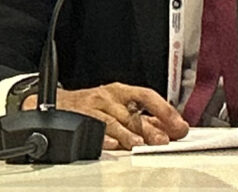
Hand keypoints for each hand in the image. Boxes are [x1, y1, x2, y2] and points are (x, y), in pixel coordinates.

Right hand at [53, 84, 187, 149]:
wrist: (59, 103)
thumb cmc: (94, 106)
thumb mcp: (119, 106)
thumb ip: (143, 119)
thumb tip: (171, 130)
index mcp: (123, 92)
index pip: (148, 97)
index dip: (164, 110)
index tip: (179, 125)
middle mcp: (110, 97)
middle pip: (133, 113)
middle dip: (149, 129)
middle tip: (163, 141)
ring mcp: (94, 107)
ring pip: (114, 121)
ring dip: (128, 134)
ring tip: (138, 144)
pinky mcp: (79, 118)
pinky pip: (92, 128)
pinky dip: (102, 137)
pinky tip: (112, 145)